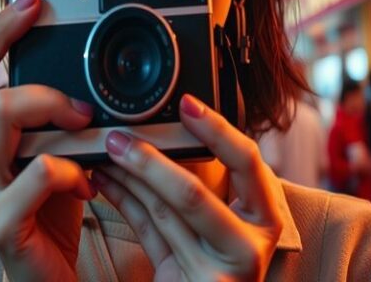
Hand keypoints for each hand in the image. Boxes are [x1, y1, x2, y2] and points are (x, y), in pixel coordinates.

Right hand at [0, 0, 95, 281]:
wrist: (48, 279)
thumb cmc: (57, 213)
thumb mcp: (62, 156)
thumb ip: (67, 123)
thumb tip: (99, 83)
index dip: (0, 28)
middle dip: (15, 45)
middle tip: (57, 41)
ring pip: (5, 115)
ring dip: (54, 106)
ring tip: (87, 122)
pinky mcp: (2, 220)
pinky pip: (39, 171)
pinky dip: (73, 170)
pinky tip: (90, 186)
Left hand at [91, 94, 282, 281]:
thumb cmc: (219, 263)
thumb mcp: (226, 223)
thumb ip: (205, 189)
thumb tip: (169, 133)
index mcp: (265, 219)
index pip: (247, 162)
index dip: (217, 129)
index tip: (187, 104)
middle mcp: (249, 245)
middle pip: (193, 194)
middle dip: (150, 161)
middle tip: (119, 138)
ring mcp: (219, 271)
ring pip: (163, 212)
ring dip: (128, 177)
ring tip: (105, 152)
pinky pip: (148, 235)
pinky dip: (123, 202)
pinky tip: (106, 181)